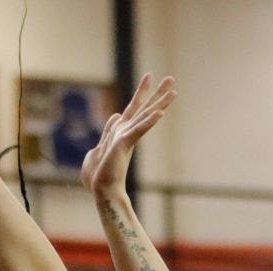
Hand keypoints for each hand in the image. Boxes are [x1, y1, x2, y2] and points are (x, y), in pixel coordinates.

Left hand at [81, 73, 175, 198]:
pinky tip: (160, 114)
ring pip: (145, 117)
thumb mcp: (99, 147)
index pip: (134, 108)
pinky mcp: (124, 144)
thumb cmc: (98, 175)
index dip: (142, 92)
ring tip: (174, 91)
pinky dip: (148, 122)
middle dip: (157, 92)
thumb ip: (108, 132)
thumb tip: (115, 117)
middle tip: (172, 78)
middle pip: (144, 108)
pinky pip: (138, 131)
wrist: (101, 190)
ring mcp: (127, 138)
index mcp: (121, 132)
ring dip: (160, 104)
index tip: (150, 76)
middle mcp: (127, 133)